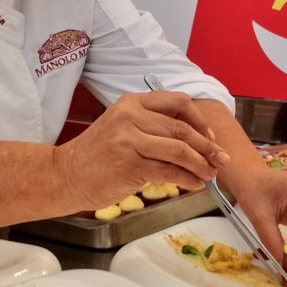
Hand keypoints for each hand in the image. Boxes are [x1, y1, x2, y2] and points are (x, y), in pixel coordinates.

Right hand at [53, 91, 229, 211]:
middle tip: (221, 159)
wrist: (65, 176)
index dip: (200, 121)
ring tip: (211, 175)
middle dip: (207, 146)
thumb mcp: (122, 127)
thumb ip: (153, 127)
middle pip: (182, 129)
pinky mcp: (129, 164)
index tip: (210, 136)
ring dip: (201, 164)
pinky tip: (195, 184)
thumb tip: (195, 140)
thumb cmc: (96, 155)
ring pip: (179, 150)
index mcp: (132, 103)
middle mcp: (131, 116)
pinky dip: (188, 179)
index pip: (177, 102)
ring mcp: (129, 140)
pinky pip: (169, 171)